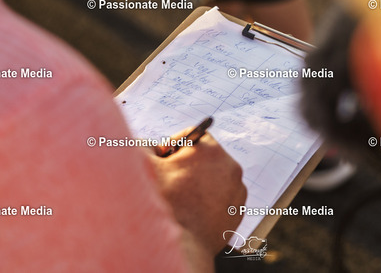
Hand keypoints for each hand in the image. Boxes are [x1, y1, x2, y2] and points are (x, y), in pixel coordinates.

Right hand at [148, 132, 246, 254]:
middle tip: (169, 180)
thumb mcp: (143, 164)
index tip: (163, 160)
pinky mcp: (237, 212)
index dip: (173, 145)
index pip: (192, 135)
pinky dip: (208, 200)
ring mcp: (236, 191)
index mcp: (211, 151)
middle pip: (205, 157)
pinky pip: (221, 197)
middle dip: (186, 165)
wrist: (180, 246)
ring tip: (181, 199)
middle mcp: (230, 168)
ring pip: (214, 177)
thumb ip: (146, 145)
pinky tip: (191, 211)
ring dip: (198, 182)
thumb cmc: (162, 204)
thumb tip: (152, 148)